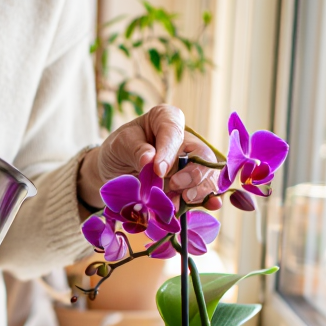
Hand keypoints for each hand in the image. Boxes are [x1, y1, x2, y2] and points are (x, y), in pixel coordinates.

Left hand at [78, 105, 221, 209]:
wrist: (115, 172)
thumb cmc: (119, 150)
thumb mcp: (120, 145)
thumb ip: (135, 149)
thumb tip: (150, 159)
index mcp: (166, 119)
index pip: (174, 131)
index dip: (169, 151)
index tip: (158, 170)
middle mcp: (184, 140)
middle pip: (201, 155)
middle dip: (193, 174)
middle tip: (175, 187)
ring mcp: (190, 163)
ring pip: (207, 174)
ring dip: (197, 191)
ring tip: (178, 203)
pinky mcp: (190, 184)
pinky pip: (203, 191)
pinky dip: (205, 200)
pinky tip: (210, 206)